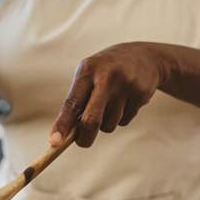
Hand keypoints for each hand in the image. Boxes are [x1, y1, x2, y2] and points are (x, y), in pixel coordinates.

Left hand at [50, 42, 169, 147]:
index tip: (54, 142)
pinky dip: (121, 119)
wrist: (145, 56)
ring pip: (109, 125)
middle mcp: (106, 76)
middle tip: (83, 142)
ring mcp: (126, 85)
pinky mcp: (141, 94)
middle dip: (85, 137)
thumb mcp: (89, 75)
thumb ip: (77, 101)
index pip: (71, 103)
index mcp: (87, 70)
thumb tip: (65, 135)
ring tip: (111, 105)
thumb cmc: (106, 71)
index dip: (62, 125)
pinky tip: (125, 101)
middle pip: (91, 120)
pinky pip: (124, 121)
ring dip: (106, 124)